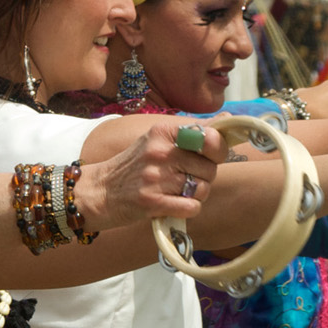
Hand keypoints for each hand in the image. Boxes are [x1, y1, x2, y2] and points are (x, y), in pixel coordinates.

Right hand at [76, 119, 223, 231]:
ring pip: (202, 188)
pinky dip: (189, 209)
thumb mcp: (156, 140)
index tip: (209, 156)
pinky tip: (175, 205)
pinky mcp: (152, 202)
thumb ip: (192, 131)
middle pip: (209, 167)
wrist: (98, 192)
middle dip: (204, 176)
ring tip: (178, 192)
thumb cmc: (132, 167)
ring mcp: (155, 178)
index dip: (218, 150)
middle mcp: (159, 152)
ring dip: (196, 194)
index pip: (210, 137)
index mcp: (162, 132)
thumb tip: (229, 118)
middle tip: (185, 179)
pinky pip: (192, 206)